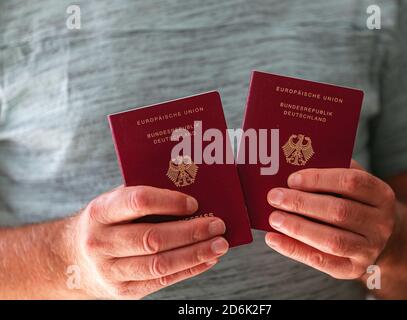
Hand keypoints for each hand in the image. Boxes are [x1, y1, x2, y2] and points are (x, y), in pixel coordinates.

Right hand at [69, 185, 227, 298]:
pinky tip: (207, 260)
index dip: (169, 202)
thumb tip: (193, 192)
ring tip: (219, 245)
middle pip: (152, 238)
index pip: (138, 202)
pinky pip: (161, 282)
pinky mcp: (124, 291)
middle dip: (191, 232)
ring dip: (195, 254)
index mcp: (100, 212)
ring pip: (159, 264)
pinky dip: (189, 270)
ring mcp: (111, 271)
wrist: (72, 260)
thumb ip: (144, 196)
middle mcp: (101, 242)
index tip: (194, 202)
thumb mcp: (115, 203)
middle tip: (218, 224)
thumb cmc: (107, 223)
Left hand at [265, 160, 396, 278]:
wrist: (378, 238)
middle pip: (339, 212)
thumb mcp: (352, 185)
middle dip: (302, 203)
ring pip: (332, 240)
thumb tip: (293, 167)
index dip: (320, 179)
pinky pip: (321, 261)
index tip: (292, 179)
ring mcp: (369, 249)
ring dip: (298, 228)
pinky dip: (293, 249)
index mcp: (382, 195)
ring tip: (274, 218)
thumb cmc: (355, 203)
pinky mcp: (353, 269)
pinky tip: (273, 239)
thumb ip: (332, 173)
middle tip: (275, 197)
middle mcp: (381, 224)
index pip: (352, 182)